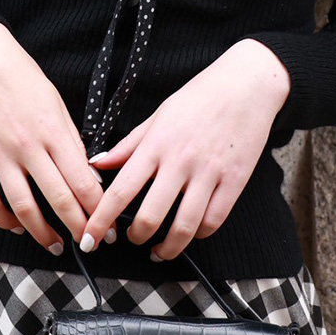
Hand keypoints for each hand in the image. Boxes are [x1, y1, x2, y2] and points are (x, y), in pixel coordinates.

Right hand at [0, 21, 103, 253]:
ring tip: (55, 245)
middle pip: (58, 199)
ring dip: (42, 233)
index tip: (108, 226)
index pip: (82, 181)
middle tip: (91, 242)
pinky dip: (3, 220)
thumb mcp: (56, 102)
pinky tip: (16, 226)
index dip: (98, 209)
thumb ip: (70, 139)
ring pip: (23, 208)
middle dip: (78, 227)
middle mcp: (27, 146)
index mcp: (52, 130)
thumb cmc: (21, 76)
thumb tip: (87, 174)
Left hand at [80, 40, 290, 260]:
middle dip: (135, 237)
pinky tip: (191, 232)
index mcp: (156, 143)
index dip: (101, 219)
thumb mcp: (158, 115)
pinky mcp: (234, 181)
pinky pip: (213, 221)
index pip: (120, 189)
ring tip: (159, 250)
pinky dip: (199, 234)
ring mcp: (209, 172)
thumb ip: (128, 144)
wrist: (246, 84)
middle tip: (131, 239)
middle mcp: (180, 160)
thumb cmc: (200, 96)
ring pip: (184, 227)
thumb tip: (97, 164)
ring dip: (167, 248)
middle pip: (150, 216)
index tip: (89, 237)